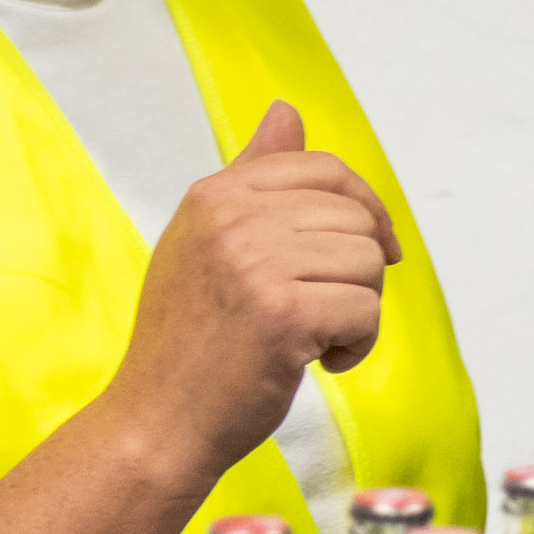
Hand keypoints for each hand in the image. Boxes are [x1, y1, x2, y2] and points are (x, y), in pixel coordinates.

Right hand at [106, 103, 398, 479]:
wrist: (157, 422)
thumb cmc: (189, 342)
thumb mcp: (208, 242)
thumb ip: (252, 178)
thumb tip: (287, 111)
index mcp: (215, 195)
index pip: (323, 169)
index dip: (364, 208)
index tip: (376, 249)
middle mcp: (232, 218)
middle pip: (355, 218)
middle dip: (357, 272)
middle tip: (321, 314)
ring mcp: (255, 264)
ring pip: (368, 263)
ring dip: (357, 311)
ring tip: (314, 339)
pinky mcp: (281, 315)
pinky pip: (366, 311)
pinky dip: (355, 345)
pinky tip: (319, 363)